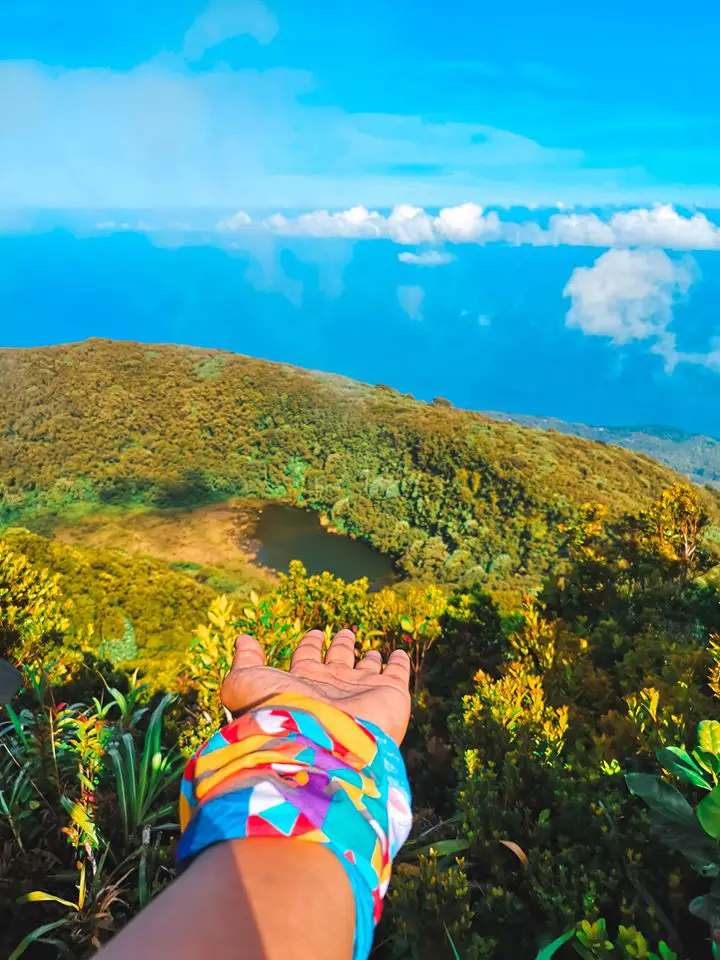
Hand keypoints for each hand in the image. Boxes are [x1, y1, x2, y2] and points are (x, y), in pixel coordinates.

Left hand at [221, 629, 411, 743]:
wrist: (322, 742)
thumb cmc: (280, 713)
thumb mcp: (246, 683)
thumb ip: (245, 661)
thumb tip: (243, 639)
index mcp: (301, 684)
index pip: (308, 659)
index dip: (311, 645)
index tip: (315, 632)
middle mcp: (332, 688)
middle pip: (338, 662)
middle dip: (341, 646)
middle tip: (345, 633)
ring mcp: (361, 692)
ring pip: (366, 670)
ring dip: (368, 658)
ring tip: (370, 649)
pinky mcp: (389, 696)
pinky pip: (397, 675)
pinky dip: (399, 664)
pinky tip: (398, 655)